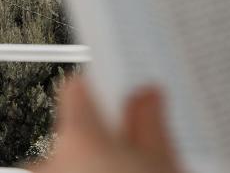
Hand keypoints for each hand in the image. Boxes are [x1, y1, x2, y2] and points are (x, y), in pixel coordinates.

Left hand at [30, 76, 180, 172]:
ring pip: (72, 152)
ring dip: (95, 157)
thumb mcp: (161, 159)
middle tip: (139, 140)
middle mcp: (51, 157)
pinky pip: (67, 170)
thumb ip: (151, 118)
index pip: (81, 85)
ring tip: (130, 168)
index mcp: (79, 137)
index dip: (105, 81)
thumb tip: (147, 94)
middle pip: (78, 123)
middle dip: (106, 128)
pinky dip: (88, 171)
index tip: (122, 82)